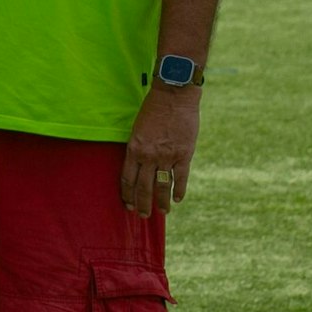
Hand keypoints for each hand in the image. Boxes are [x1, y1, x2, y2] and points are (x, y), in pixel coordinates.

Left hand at [121, 88, 201, 217]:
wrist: (173, 96)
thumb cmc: (153, 109)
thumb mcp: (137, 129)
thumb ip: (138, 148)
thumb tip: (138, 165)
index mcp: (134, 149)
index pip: (127, 179)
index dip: (127, 194)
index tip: (128, 204)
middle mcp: (148, 156)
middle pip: (143, 187)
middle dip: (142, 204)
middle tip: (143, 215)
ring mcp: (167, 156)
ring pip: (162, 186)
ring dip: (161, 202)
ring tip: (161, 212)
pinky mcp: (184, 154)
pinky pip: (180, 178)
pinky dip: (179, 191)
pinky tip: (177, 199)